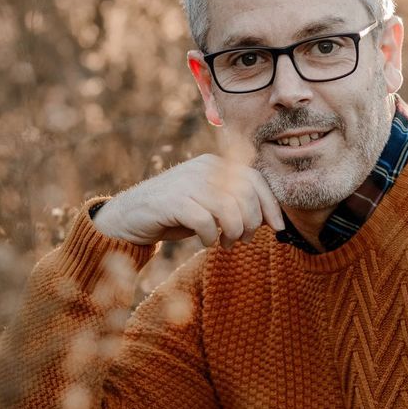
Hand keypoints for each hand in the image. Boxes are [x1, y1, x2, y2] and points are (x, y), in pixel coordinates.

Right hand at [91, 153, 286, 248]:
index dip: (271, 205)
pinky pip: (206, 222)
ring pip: (229, 209)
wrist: (129, 217)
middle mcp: (204, 168)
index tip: (278, 228)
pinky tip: (206, 241)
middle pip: (246, 196)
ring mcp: (188, 183)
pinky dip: (211, 237)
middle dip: (251, 224)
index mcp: (215, 165)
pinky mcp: (173, 201)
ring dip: (233, 233)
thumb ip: (236, 205)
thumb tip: (272, 219)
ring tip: (224, 243)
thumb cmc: (175, 214)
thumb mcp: (210, 205)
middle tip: (241, 240)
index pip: (256, 180)